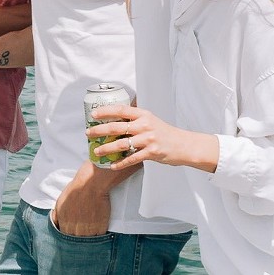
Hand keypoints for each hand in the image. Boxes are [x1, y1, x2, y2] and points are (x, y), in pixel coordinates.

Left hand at [50, 162, 117, 236]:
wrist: (90, 185)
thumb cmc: (74, 191)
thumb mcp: (59, 202)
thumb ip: (57, 215)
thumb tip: (56, 225)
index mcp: (64, 221)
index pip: (63, 236)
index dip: (66, 238)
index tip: (69, 238)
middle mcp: (75, 227)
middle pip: (75, 240)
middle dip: (76, 241)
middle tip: (79, 238)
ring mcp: (88, 228)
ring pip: (86, 241)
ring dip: (87, 241)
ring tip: (87, 237)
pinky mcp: (100, 227)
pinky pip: (98, 238)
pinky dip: (97, 238)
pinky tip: (96, 234)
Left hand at [87, 105, 219, 173]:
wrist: (185, 145)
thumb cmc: (165, 133)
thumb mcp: (151, 120)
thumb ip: (135, 119)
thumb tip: (115, 119)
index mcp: (143, 115)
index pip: (121, 110)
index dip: (106, 111)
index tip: (93, 114)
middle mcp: (145, 125)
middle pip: (117, 126)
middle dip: (100, 130)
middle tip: (88, 133)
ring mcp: (148, 139)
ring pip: (122, 143)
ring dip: (107, 148)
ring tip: (96, 150)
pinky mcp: (152, 152)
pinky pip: (132, 158)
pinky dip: (121, 163)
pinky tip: (112, 165)